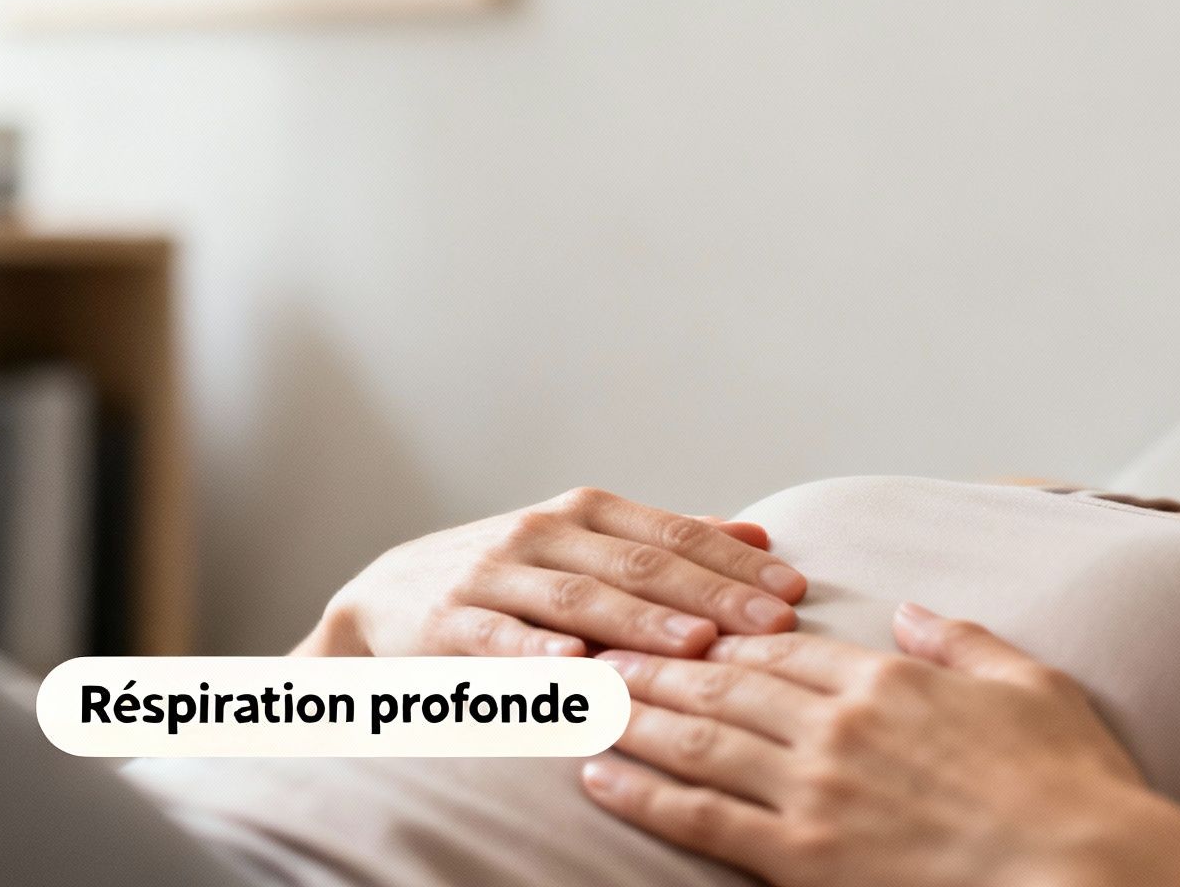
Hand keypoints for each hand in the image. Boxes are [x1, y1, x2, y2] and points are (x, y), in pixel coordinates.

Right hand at [292, 487, 807, 658]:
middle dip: (711, 595)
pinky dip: (536, 652)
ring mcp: (493, 575)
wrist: (384, 597)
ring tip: (695, 645)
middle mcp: (543, 533)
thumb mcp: (586, 545)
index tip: (795, 593)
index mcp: (587, 513)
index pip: (676, 535)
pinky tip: (576, 666)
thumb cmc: (510, 575)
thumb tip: (760, 537)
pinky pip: (498, 639)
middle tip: (771, 624)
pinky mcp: (447, 622)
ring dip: (639, 622)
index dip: (737, 564)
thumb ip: (670, 540)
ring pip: (578, 599)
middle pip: (640, 565)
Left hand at [580, 604, 1152, 886]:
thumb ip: (961, 640)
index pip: (780, 647)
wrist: (1085, 870)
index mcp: (890, 679)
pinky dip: (642, 795)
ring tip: (578, 699)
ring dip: (631, 715)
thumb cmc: (1071, 784)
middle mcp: (839, 724)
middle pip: (722, 683)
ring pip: (697, 740)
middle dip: (653, 663)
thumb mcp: (1032, 684)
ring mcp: (815, 791)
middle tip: (595, 649)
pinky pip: (701, 818)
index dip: (720, 635)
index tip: (676, 627)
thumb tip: (910, 609)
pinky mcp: (802, 858)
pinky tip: (597, 777)